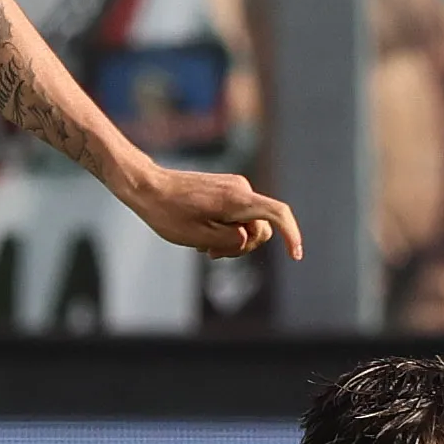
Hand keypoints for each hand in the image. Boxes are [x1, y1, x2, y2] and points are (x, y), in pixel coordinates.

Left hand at [124, 166, 303, 260]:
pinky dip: (226, 228)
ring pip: (248, 222)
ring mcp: (234, 187)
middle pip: (261, 227)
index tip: (295, 255)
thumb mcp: (198, 237)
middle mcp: (241, 189)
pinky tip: (203, 234)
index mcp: (238, 199)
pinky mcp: (226, 188)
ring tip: (203, 246)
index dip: (291, 235)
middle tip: (212, 255)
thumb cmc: (168, 213)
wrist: (148, 187)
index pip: (277, 214)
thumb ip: (229, 241)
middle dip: (243, 246)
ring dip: (231, 239)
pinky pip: (238, 214)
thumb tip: (248, 238)